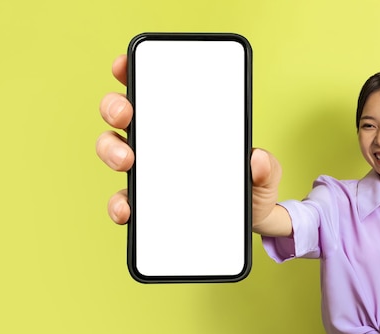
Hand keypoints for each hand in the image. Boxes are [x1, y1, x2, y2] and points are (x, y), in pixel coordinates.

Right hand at [96, 55, 284, 229]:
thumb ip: (267, 168)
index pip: (154, 90)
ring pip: (114, 151)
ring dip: (112, 150)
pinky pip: (124, 200)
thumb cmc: (252, 187)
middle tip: (126, 115)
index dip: (134, 71)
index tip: (125, 64)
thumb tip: (258, 158)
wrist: (251, 223)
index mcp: (185, 124)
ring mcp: (149, 171)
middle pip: (123, 115)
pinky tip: (127, 209)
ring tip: (127, 162)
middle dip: (115, 107)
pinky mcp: (146, 204)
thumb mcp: (265, 175)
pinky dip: (119, 203)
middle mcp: (160, 142)